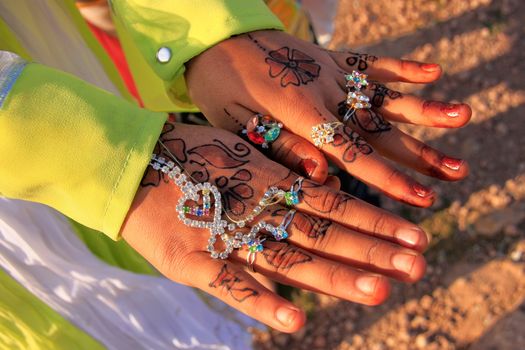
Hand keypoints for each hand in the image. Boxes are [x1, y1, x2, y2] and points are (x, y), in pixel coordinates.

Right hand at [121, 121, 427, 331]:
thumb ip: (281, 172)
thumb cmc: (192, 157)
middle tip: (418, 265)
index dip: (373, 221)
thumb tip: (327, 188)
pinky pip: (232, 286)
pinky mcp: (193, 263)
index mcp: (268, 182)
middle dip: (371, 250)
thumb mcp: (242, 152)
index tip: (413, 236)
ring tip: (380, 289)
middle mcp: (256, 210)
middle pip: (323, 233)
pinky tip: (297, 321)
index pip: (332, 204)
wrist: (133, 165)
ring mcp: (226, 238)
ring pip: (288, 259)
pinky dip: (263, 302)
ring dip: (334, 275)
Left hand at [185, 30, 470, 206]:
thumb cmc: (221, 87)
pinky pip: (371, 61)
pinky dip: (401, 66)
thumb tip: (321, 175)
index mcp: (298, 113)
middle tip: (457, 174)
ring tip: (463, 117)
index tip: (420, 198)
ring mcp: (331, 71)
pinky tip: (434, 71)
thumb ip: (280, 147)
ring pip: (383, 95)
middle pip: (377, 128)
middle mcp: (323, 91)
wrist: (219, 38)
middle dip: (418, 154)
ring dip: (424, 109)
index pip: (350, 151)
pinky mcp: (333, 58)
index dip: (386, 176)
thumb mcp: (237, 124)